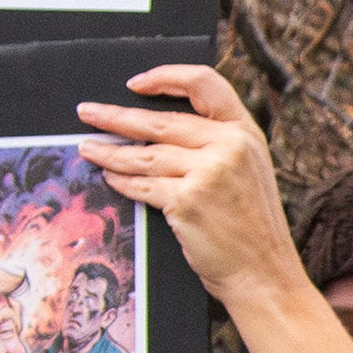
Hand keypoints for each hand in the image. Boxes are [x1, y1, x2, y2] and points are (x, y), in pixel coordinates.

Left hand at [78, 67, 352, 352]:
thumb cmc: (253, 228)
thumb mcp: (248, 173)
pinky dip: (121, 183)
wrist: (265, 274)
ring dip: (108, 152)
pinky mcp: (186, 199)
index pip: (206, 83)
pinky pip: (141, 186)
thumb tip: (157, 130)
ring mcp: (208, 172)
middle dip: (115, 117)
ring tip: (87, 148)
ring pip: (143, 155)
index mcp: (246, 133)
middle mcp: (230, 146)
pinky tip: (109, 179)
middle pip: (159, 121)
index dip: (167, 77)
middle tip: (87, 112)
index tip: (137, 85)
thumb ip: (216, 145)